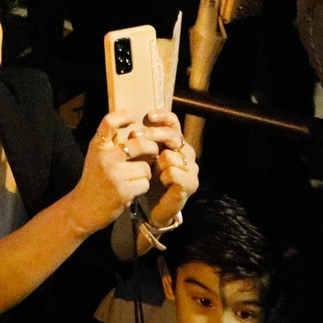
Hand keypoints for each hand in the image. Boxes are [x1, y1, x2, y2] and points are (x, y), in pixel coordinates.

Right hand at [66, 112, 154, 234]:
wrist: (84, 208)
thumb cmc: (95, 179)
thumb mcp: (97, 156)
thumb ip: (112, 144)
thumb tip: (141, 132)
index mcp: (98, 146)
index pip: (109, 122)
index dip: (123, 115)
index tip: (133, 117)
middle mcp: (105, 157)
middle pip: (140, 144)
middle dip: (152, 148)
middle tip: (152, 152)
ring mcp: (114, 175)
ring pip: (146, 167)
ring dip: (145, 172)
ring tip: (135, 177)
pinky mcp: (123, 191)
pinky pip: (145, 183)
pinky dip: (142, 186)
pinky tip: (132, 189)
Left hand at [137, 111, 198, 228]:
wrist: (152, 207)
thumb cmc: (147, 178)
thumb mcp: (144, 156)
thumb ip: (143, 141)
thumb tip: (130, 124)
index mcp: (176, 143)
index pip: (173, 123)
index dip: (163, 116)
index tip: (148, 116)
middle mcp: (187, 152)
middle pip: (172, 135)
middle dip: (152, 135)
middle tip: (135, 137)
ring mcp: (191, 168)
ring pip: (170, 155)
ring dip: (157, 163)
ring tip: (153, 172)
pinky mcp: (191, 183)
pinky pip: (173, 172)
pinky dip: (163, 177)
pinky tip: (161, 181)